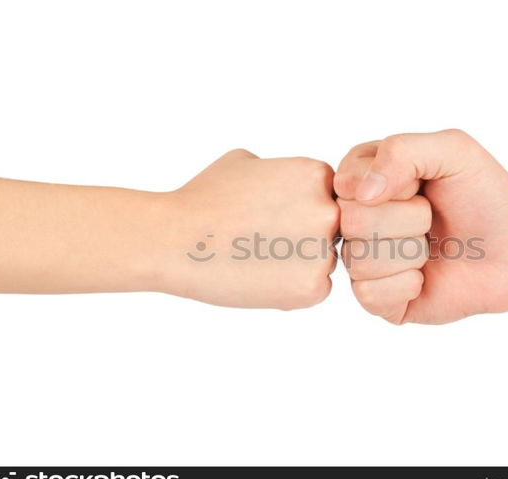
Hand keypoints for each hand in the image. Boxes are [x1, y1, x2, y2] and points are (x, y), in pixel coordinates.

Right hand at [159, 149, 338, 309]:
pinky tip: (260, 277)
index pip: (327, 196)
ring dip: (298, 263)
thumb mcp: (244, 162)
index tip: (268, 216)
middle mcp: (329, 211)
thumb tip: (287, 180)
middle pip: (332, 229)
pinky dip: (292, 288)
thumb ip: (279, 170)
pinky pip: (315, 288)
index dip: (297, 208)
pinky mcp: (313, 288)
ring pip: (323, 260)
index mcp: (317, 175)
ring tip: (256, 259)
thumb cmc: (203, 198)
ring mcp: (323, 251)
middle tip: (263, 240)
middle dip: (303, 236)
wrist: (176, 240)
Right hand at [335, 130, 507, 323]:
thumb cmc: (484, 196)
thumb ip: (401, 151)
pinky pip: (367, 294)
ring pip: (358, 260)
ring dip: (410, 254)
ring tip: (431, 248)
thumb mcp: (453, 150)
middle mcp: (356, 217)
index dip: (394, 188)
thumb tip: (362, 193)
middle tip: (432, 220)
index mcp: (364, 177)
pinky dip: (405, 286)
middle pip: (351, 222)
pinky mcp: (375, 297)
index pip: (346, 183)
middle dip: (407, 220)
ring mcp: (363, 258)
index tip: (421, 188)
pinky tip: (424, 279)